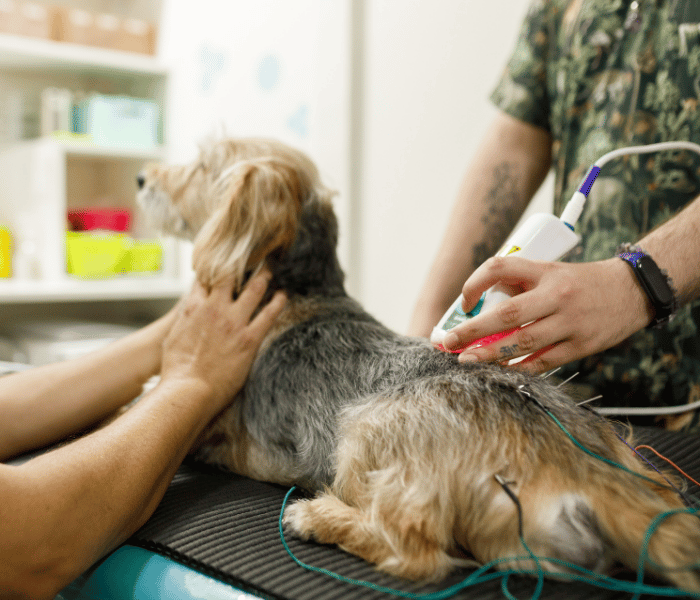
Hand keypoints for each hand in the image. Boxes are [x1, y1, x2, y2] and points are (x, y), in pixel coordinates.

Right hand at [161, 271, 285, 413]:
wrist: (187, 392)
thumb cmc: (177, 371)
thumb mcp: (173, 339)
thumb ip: (184, 321)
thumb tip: (188, 315)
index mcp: (193, 308)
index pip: (206, 277)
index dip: (217, 267)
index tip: (226, 262)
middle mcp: (214, 309)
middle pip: (231, 275)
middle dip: (242, 263)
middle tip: (253, 256)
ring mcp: (233, 322)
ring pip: (255, 288)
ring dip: (265, 276)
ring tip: (271, 268)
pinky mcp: (249, 339)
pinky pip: (269, 314)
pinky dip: (278, 302)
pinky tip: (283, 295)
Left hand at [441, 256, 653, 373]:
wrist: (633, 291)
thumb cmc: (580, 283)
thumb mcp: (550, 271)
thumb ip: (518, 284)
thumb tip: (480, 308)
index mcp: (545, 271)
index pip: (500, 268)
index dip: (474, 283)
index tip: (464, 302)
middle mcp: (556, 295)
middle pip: (507, 314)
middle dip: (472, 330)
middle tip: (448, 342)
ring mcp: (570, 322)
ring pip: (523, 342)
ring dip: (491, 354)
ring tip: (467, 361)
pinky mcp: (581, 345)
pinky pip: (543, 361)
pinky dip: (519, 368)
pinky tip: (500, 371)